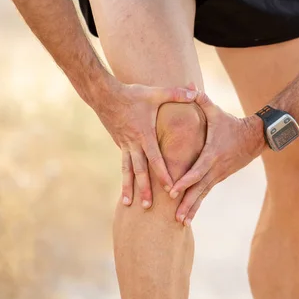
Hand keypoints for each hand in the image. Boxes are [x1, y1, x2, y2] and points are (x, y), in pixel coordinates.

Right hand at [94, 80, 197, 208]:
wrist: (104, 94)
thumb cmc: (132, 94)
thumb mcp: (155, 93)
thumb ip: (176, 94)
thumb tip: (194, 92)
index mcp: (144, 134)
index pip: (155, 159)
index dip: (163, 174)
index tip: (170, 188)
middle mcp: (133, 143)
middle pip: (139, 170)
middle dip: (143, 189)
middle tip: (147, 207)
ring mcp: (124, 144)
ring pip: (127, 170)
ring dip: (128, 187)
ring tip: (128, 203)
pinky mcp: (119, 143)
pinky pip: (123, 162)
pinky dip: (124, 175)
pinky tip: (126, 186)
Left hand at [169, 92, 265, 225]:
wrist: (256, 137)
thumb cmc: (231, 123)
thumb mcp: (216, 111)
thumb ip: (201, 99)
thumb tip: (188, 85)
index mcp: (212, 154)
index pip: (197, 170)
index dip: (185, 181)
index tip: (172, 191)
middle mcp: (215, 169)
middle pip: (199, 189)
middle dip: (187, 203)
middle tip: (175, 217)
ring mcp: (218, 175)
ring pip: (203, 194)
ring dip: (192, 208)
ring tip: (181, 223)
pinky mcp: (219, 178)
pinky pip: (206, 193)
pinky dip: (197, 204)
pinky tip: (188, 216)